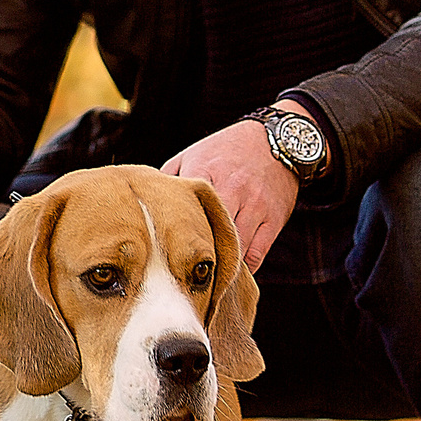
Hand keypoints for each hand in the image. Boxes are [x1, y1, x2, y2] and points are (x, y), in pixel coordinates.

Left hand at [161, 104, 308, 270]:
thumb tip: (144, 203)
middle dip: (195, 257)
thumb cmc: (225, 150)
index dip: (170, 234)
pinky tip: (229, 274)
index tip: (159, 254)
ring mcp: (255, 205)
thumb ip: (169, 177)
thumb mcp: (193, 154)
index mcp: (205, 171)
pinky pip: (257, 253)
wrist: (275, 140)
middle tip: (180, 277)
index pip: (184, 209)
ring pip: (235, 248)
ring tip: (203, 280)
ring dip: (219, 266)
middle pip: (210, 233)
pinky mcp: (274, 218)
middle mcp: (232, 189)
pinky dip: (243, 267)